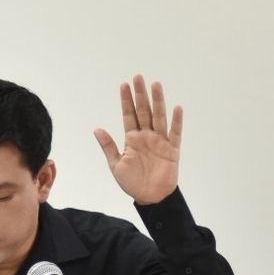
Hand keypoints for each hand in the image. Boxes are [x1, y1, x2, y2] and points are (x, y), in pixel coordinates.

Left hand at [94, 74, 182, 204]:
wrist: (150, 197)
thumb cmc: (132, 182)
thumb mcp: (116, 164)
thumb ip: (108, 146)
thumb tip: (97, 129)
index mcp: (132, 139)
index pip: (129, 114)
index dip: (127, 100)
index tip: (124, 84)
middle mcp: (146, 136)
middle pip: (144, 111)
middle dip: (141, 94)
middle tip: (138, 77)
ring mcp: (160, 141)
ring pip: (159, 117)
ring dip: (158, 101)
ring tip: (156, 85)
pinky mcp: (172, 150)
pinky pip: (175, 133)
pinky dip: (177, 121)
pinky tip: (177, 108)